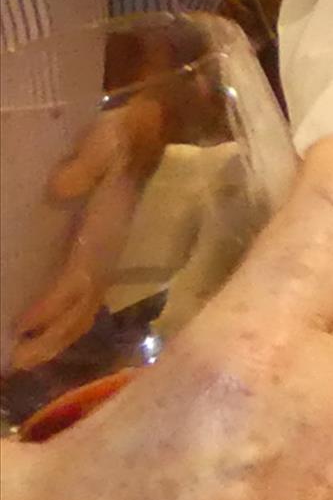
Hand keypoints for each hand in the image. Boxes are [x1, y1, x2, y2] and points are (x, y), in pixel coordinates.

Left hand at [9, 96, 170, 367]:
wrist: (150, 136)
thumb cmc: (121, 141)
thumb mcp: (106, 142)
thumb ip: (87, 164)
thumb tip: (61, 188)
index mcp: (104, 234)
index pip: (79, 279)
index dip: (52, 306)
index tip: (21, 325)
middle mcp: (106, 255)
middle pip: (81, 311)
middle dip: (50, 340)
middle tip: (14, 363)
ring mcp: (107, 259)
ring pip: (84, 312)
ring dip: (56, 340)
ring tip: (22, 359)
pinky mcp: (102, 258)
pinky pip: (86, 302)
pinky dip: (65, 325)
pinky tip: (41, 332)